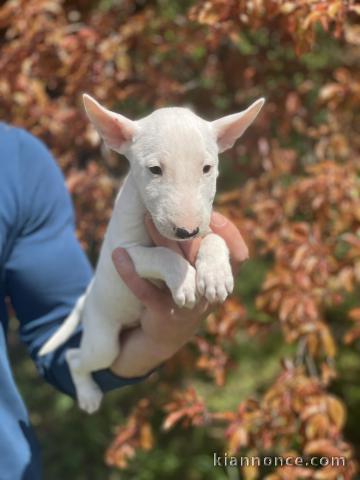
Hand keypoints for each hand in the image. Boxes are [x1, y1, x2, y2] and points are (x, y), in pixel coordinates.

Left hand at [110, 212, 247, 377]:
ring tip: (146, 218)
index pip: (238, 256)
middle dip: (188, 230)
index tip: (212, 214)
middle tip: (171, 206)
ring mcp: (190, 304)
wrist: (165, 335)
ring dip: (161, 240)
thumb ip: (199, 248)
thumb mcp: (197, 273)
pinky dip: (131, 272)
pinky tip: (118, 254)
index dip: (229, 234)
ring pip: (176, 267)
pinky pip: (147, 290)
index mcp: (222, 280)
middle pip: (204, 256)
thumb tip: (189, 207)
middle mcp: (211, 293)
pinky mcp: (166, 313)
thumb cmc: (184, 292)